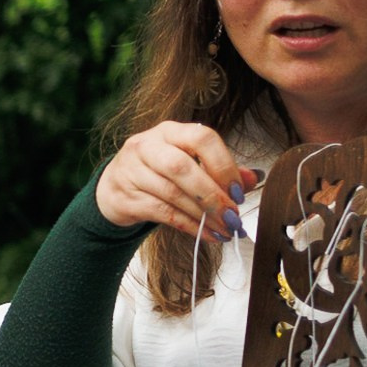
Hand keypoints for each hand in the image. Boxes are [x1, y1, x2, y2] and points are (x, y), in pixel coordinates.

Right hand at [95, 120, 256, 242]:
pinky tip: (206, 234)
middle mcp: (147, 145)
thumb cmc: (157, 172)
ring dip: (203, 216)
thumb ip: (220, 169)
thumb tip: (253, 178)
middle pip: (181, 167)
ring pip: (172, 193)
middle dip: (212, 195)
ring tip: (224, 230)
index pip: (201, 138)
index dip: (223, 165)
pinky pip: (161, 212)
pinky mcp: (124, 196)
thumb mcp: (188, 162)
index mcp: (170, 131)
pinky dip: (188, 226)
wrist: (113, 187)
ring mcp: (131, 170)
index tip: (238, 191)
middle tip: (232, 216)